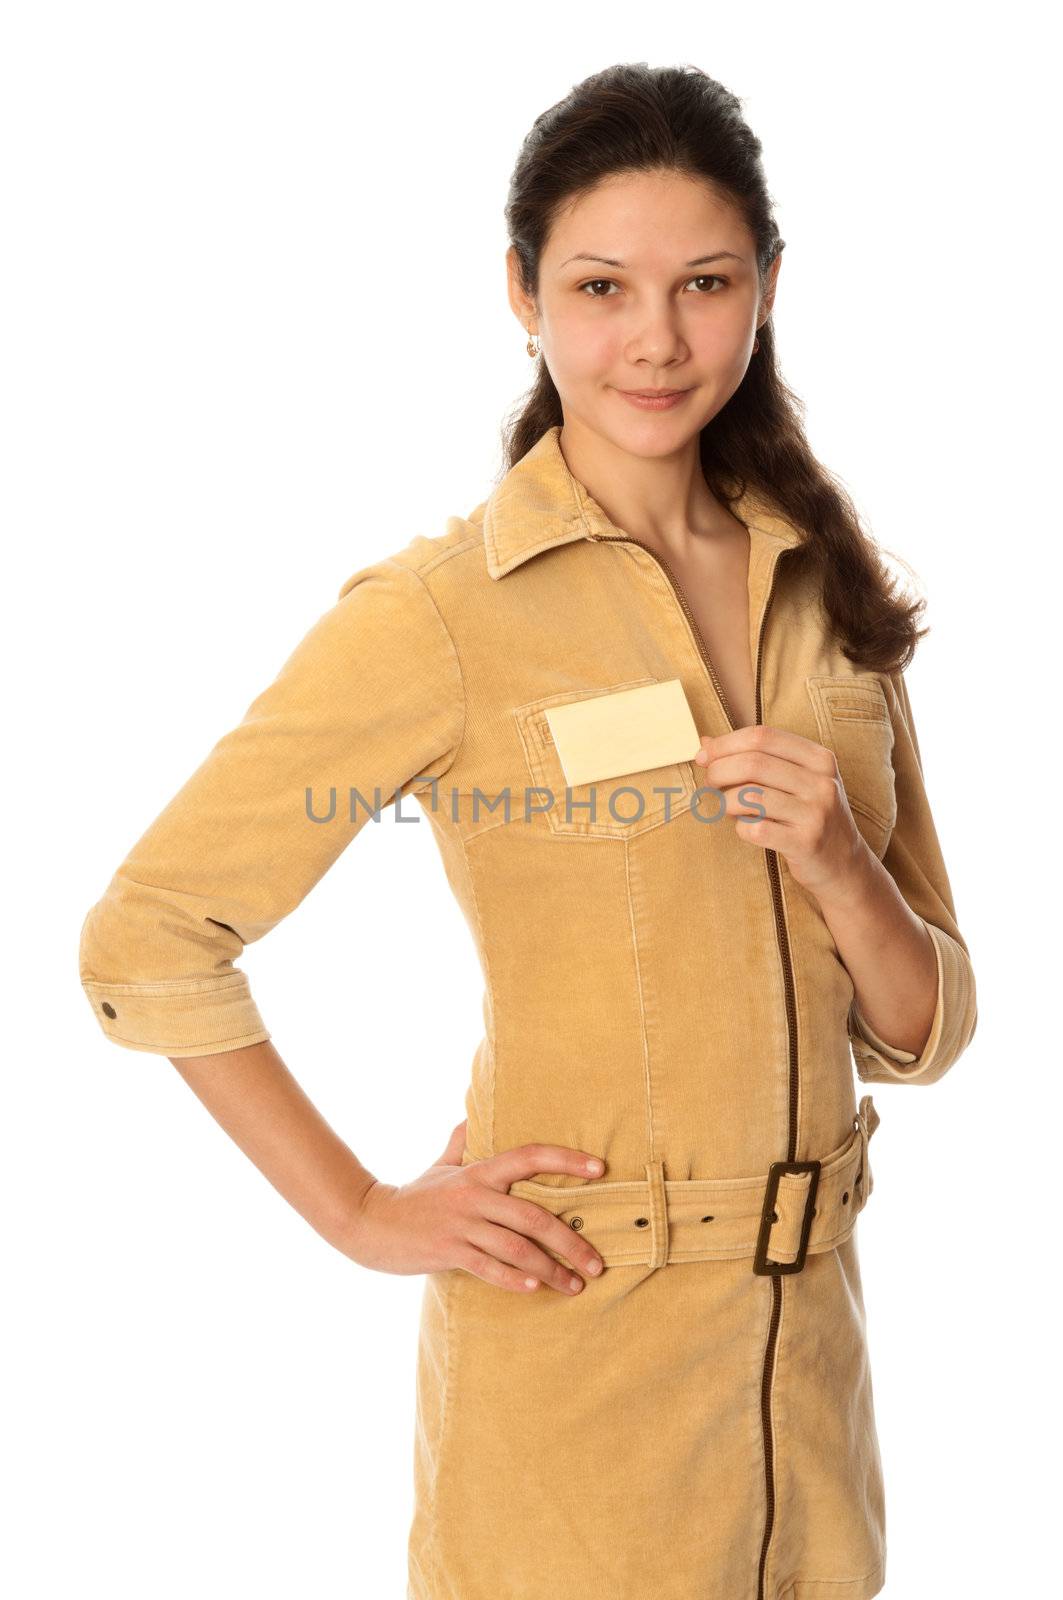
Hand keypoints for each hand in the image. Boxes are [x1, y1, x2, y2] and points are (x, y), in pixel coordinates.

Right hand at [343, 1119, 607, 1294]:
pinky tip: (534, 1289)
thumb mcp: (440, 1165)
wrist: (370, 1223)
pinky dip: (513, 1279)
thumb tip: (471, 1115)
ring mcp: (462, 1224)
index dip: (566, 1159)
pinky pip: (488, 1267)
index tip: (600, 1170)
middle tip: (598, 1262)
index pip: (529, 1156)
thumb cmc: (414, 1197)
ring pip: (517, 1247)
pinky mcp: (448, 1250)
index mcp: (479, 1171)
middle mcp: (475, 1194)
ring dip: (551, 1269)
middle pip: (534, 1215)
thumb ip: (461, 1142)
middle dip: (571, 1240)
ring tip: (576, 1285)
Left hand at [694, 724, 873, 902]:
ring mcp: (816, 813)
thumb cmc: (810, 816)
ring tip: (727, 808)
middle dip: (719, 771)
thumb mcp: (796, 780)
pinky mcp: (806, 842)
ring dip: (726, 802)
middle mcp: (822, 782)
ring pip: (749, 796)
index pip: (763, 736)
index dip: (726, 744)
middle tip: (709, 783)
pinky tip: (747, 829)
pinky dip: (740, 828)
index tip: (704, 756)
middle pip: (753, 763)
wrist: (845, 864)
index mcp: (819, 759)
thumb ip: (756, 758)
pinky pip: (754, 829)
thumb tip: (705, 744)